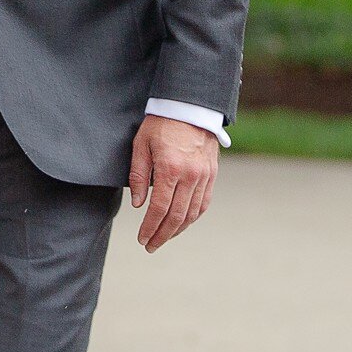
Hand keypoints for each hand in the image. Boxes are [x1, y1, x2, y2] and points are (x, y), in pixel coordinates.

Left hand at [127, 114, 218, 251]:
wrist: (191, 106)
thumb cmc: (161, 123)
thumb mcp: (141, 144)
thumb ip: (139, 175)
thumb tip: (139, 205)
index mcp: (170, 168)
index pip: (159, 208)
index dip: (149, 227)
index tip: (142, 239)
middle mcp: (190, 175)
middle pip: (176, 216)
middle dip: (162, 235)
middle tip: (151, 246)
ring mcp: (204, 176)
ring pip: (192, 213)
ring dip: (178, 230)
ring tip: (164, 237)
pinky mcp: (212, 174)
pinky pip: (204, 202)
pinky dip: (193, 217)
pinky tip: (183, 223)